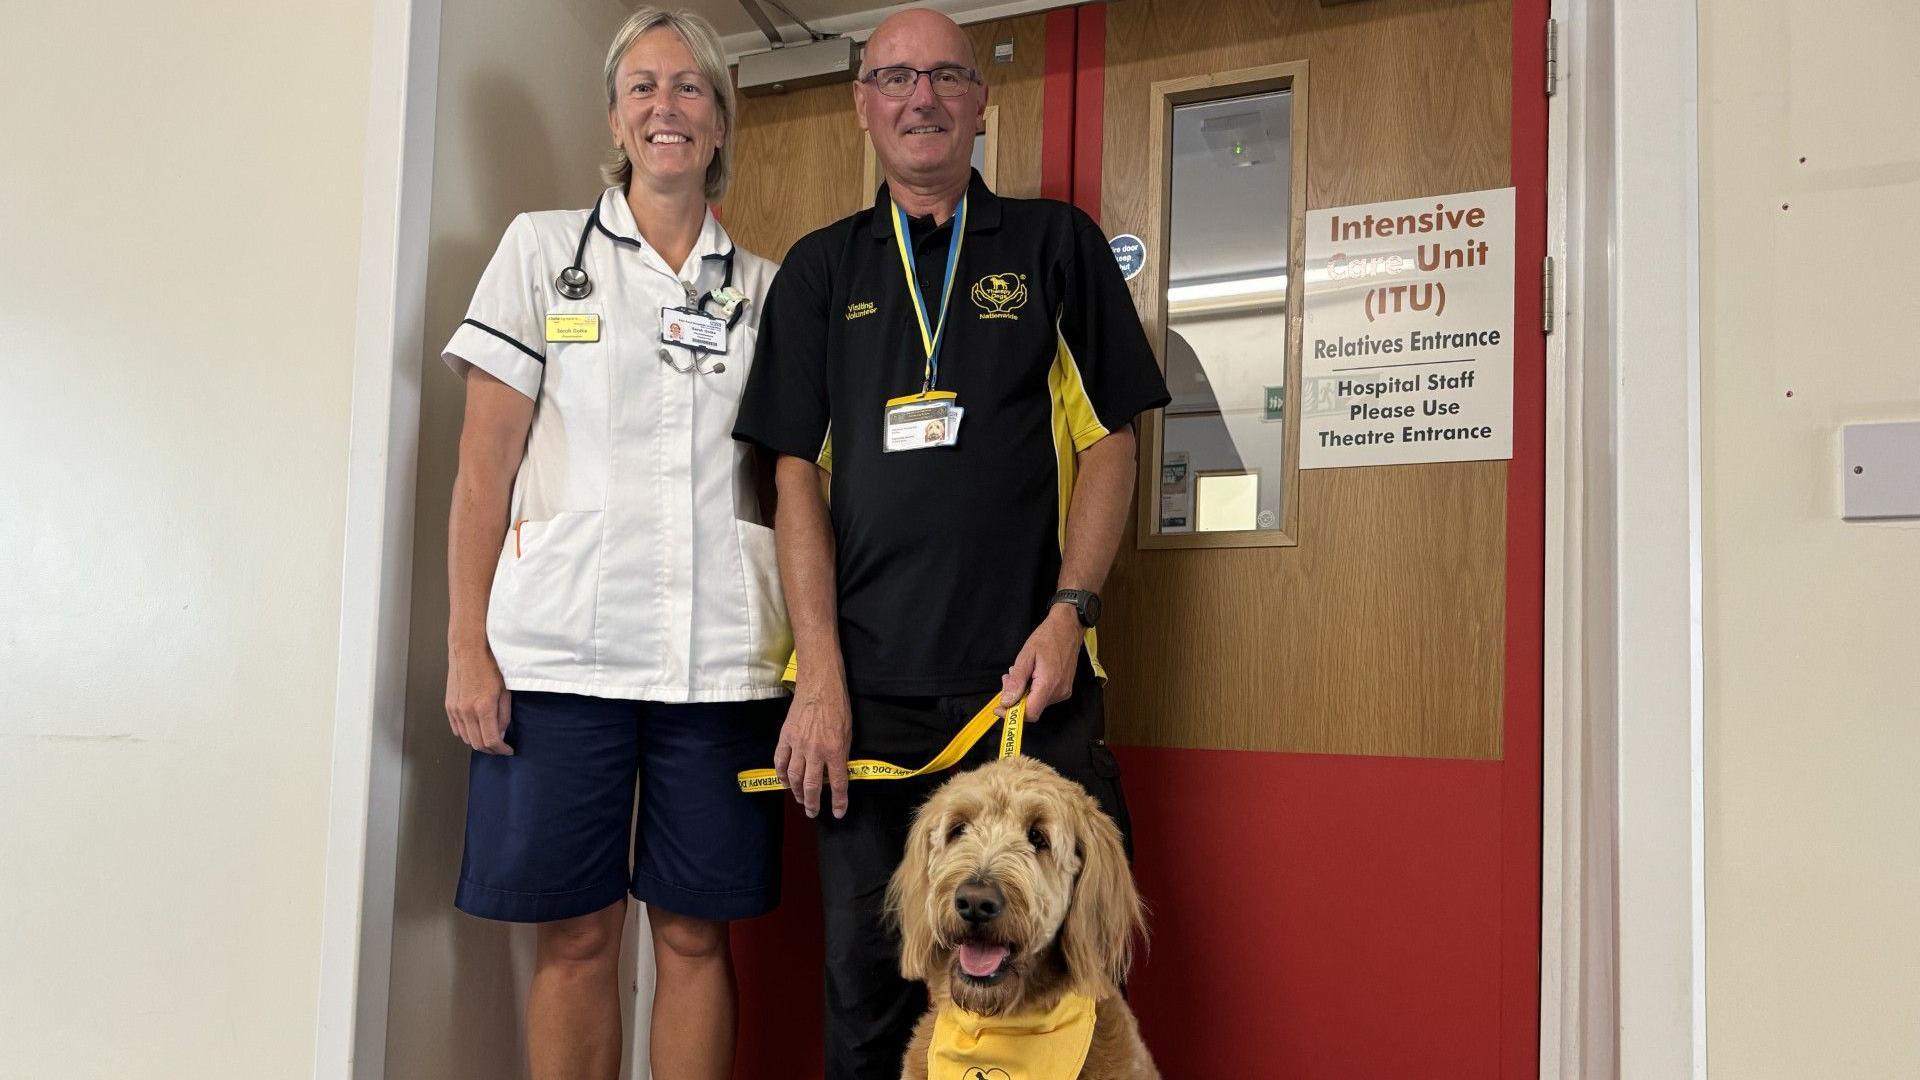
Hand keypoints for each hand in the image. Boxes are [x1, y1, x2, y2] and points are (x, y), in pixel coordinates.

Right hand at [446, 648, 513, 754]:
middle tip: (501, 747)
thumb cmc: (489, 666)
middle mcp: (466, 711)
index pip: (491, 740)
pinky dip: (466, 733)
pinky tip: (476, 729)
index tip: (508, 750)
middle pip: (477, 743)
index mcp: (483, 707)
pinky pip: (456, 728)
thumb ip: (503, 715)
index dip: (501, 749)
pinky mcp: (449, 706)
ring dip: (478, 742)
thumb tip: (501, 733)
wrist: (468, 650)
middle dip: (491, 749)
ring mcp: (455, 709)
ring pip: (466, 738)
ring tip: (490, 738)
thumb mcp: (505, 691)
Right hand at [775, 675, 851, 818]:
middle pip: (811, 785)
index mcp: (835, 750)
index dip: (839, 801)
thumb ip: (842, 754)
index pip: (838, 783)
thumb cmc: (838, 707)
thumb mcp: (848, 733)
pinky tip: (784, 782)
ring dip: (796, 792)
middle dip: (813, 803)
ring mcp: (798, 745)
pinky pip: (780, 761)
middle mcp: (815, 751)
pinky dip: (781, 774)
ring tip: (800, 800)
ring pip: (793, 777)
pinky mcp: (785, 737)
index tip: (839, 813)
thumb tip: (837, 772)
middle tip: (813, 812)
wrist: (819, 686)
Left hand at [998, 604, 1082, 722]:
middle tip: (1009, 678)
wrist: (1067, 628)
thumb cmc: (1047, 637)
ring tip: (1021, 671)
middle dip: (1015, 698)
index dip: (1012, 714)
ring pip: (1036, 703)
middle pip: (1031, 708)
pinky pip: (1044, 697)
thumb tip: (1007, 701)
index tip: (999, 707)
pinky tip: (1031, 674)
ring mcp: (1063, 692)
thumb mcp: (1026, 656)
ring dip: (1023, 692)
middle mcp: (1059, 692)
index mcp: (1049, 684)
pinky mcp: (1064, 689)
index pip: (1030, 713)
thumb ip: (1016, 680)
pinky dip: (1033, 689)